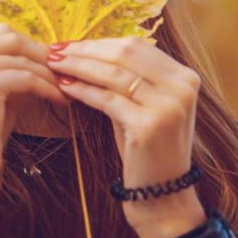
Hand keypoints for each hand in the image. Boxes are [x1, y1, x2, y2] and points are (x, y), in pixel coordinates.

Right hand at [0, 23, 69, 200]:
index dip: (28, 45)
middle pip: (8, 37)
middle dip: (39, 54)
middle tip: (63, 70)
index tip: (51, 61)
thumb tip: (47, 55)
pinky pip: (25, 78)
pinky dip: (46, 87)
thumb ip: (10, 70)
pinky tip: (59, 99)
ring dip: (47, 73)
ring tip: (65, 87)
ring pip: (19, 58)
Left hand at [46, 36, 206, 237]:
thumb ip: (126, 76)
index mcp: (184, 76)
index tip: (70, 43)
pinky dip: (83, 90)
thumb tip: (85, 47)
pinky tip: (64, 87)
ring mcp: (169, 105)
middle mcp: (182, 87)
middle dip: (85, 50)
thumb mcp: (142, 105)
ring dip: (78, 66)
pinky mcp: (150, 124)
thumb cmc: (146, 147)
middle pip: (124, 54)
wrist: (162, 195)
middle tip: (55, 50)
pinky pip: (107, 99)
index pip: (136, 46)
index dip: (99, 42)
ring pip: (113, 74)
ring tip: (54, 65)